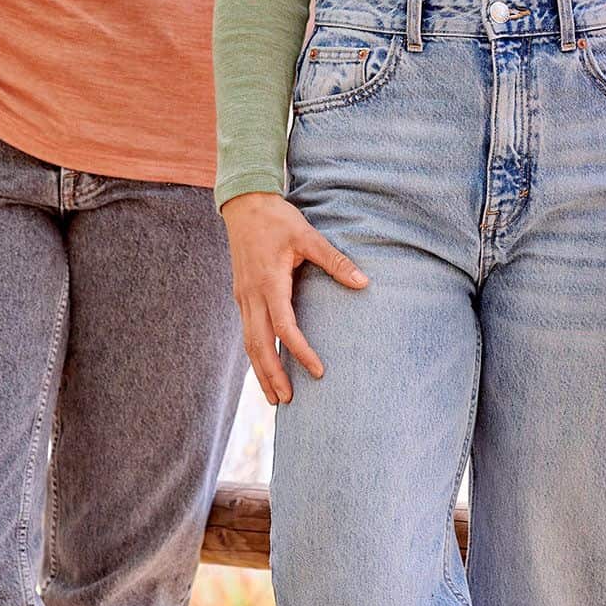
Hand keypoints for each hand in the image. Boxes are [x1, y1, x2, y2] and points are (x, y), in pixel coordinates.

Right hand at [221, 191, 367, 406]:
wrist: (244, 204)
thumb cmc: (277, 219)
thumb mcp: (308, 236)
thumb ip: (335, 261)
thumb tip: (364, 282)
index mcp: (268, 283)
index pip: (284, 327)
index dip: (300, 351)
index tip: (317, 370)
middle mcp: (251, 296)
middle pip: (258, 345)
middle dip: (272, 375)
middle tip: (288, 401)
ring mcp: (243, 297)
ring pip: (248, 343)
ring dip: (260, 371)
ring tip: (273, 397)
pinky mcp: (241, 296)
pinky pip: (246, 332)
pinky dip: (255, 354)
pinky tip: (264, 367)